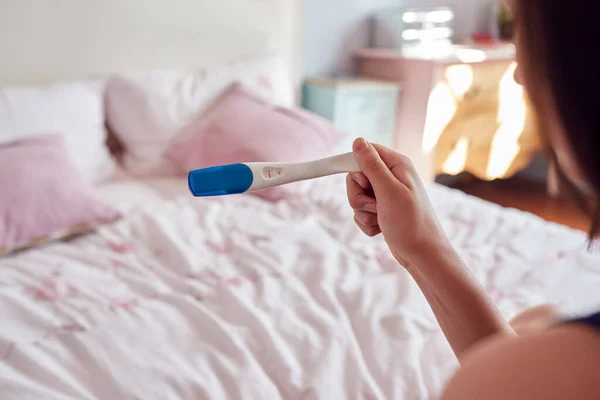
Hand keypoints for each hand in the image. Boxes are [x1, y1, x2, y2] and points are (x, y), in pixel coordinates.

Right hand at [346, 138, 451, 266]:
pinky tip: (382, 229)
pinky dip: (367, 223)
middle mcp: (392, 176)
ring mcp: (386, 195)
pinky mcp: (382, 210)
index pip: (365, 152)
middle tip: (374, 206)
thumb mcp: (389, 191)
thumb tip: (358, 141)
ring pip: (357, 197)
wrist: (422, 255)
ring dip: (363, 212)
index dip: (356, 167)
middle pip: (356, 177)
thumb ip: (371, 166)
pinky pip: (361, 212)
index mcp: (397, 165)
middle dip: (358, 195)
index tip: (359, 184)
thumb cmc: (411, 223)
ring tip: (381, 219)